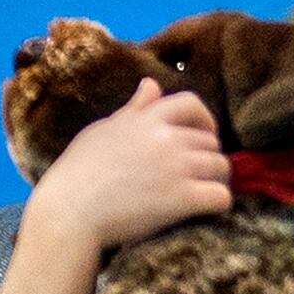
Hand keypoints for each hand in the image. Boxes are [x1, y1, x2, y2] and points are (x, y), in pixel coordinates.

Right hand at [27, 78, 233, 260]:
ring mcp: (177, 167)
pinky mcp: (183, 198)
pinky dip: (219, 203)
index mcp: (147, 118)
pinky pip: (222, 196)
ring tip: (201, 193)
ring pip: (222, 167)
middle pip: (211, 141)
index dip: (204, 120)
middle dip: (208, 157)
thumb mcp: (105, 129)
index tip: (201, 136)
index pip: (192, 103)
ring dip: (216, 180)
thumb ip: (135, 110)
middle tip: (196, 176)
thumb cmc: (80, 171)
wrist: (71, 209)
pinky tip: (205, 210)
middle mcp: (166, 138)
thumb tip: (152, 84)